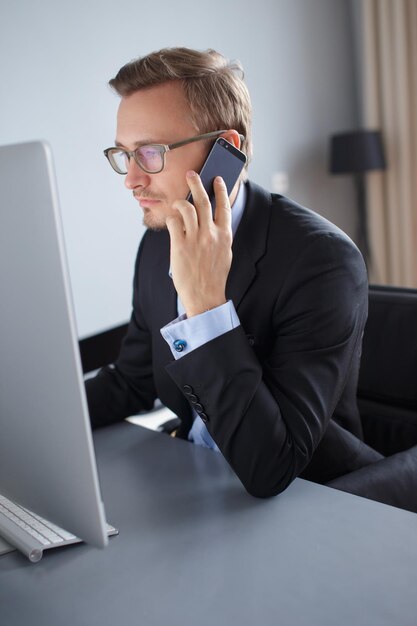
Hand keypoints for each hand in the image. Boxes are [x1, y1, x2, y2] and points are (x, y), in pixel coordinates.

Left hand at [166, 171, 232, 317]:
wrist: (205, 296)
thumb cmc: (214, 276)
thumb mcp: (225, 253)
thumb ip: (220, 235)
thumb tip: (213, 220)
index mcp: (225, 235)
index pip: (224, 206)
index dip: (221, 189)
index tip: (217, 179)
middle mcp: (211, 234)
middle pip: (203, 200)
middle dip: (196, 183)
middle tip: (190, 174)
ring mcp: (195, 239)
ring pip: (187, 208)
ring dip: (181, 202)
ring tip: (178, 202)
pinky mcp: (180, 245)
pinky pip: (174, 222)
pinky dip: (172, 218)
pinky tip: (172, 221)